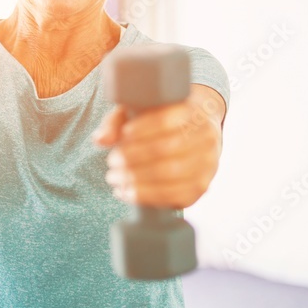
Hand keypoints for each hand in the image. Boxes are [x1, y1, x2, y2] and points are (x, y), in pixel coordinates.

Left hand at [93, 85, 224, 208]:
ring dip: (136, 179)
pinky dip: (146, 196)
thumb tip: (100, 140)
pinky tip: (126, 192)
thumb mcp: (139, 111)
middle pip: (167, 149)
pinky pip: (174, 196)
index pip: (167, 119)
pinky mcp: (201, 187)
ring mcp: (207, 164)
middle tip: (111, 161)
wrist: (196, 134)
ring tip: (114, 178)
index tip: (124, 134)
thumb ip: (117, 122)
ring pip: (170, 174)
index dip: (143, 129)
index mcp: (193, 111)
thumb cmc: (161, 120)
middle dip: (133, 158)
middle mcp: (206, 137)